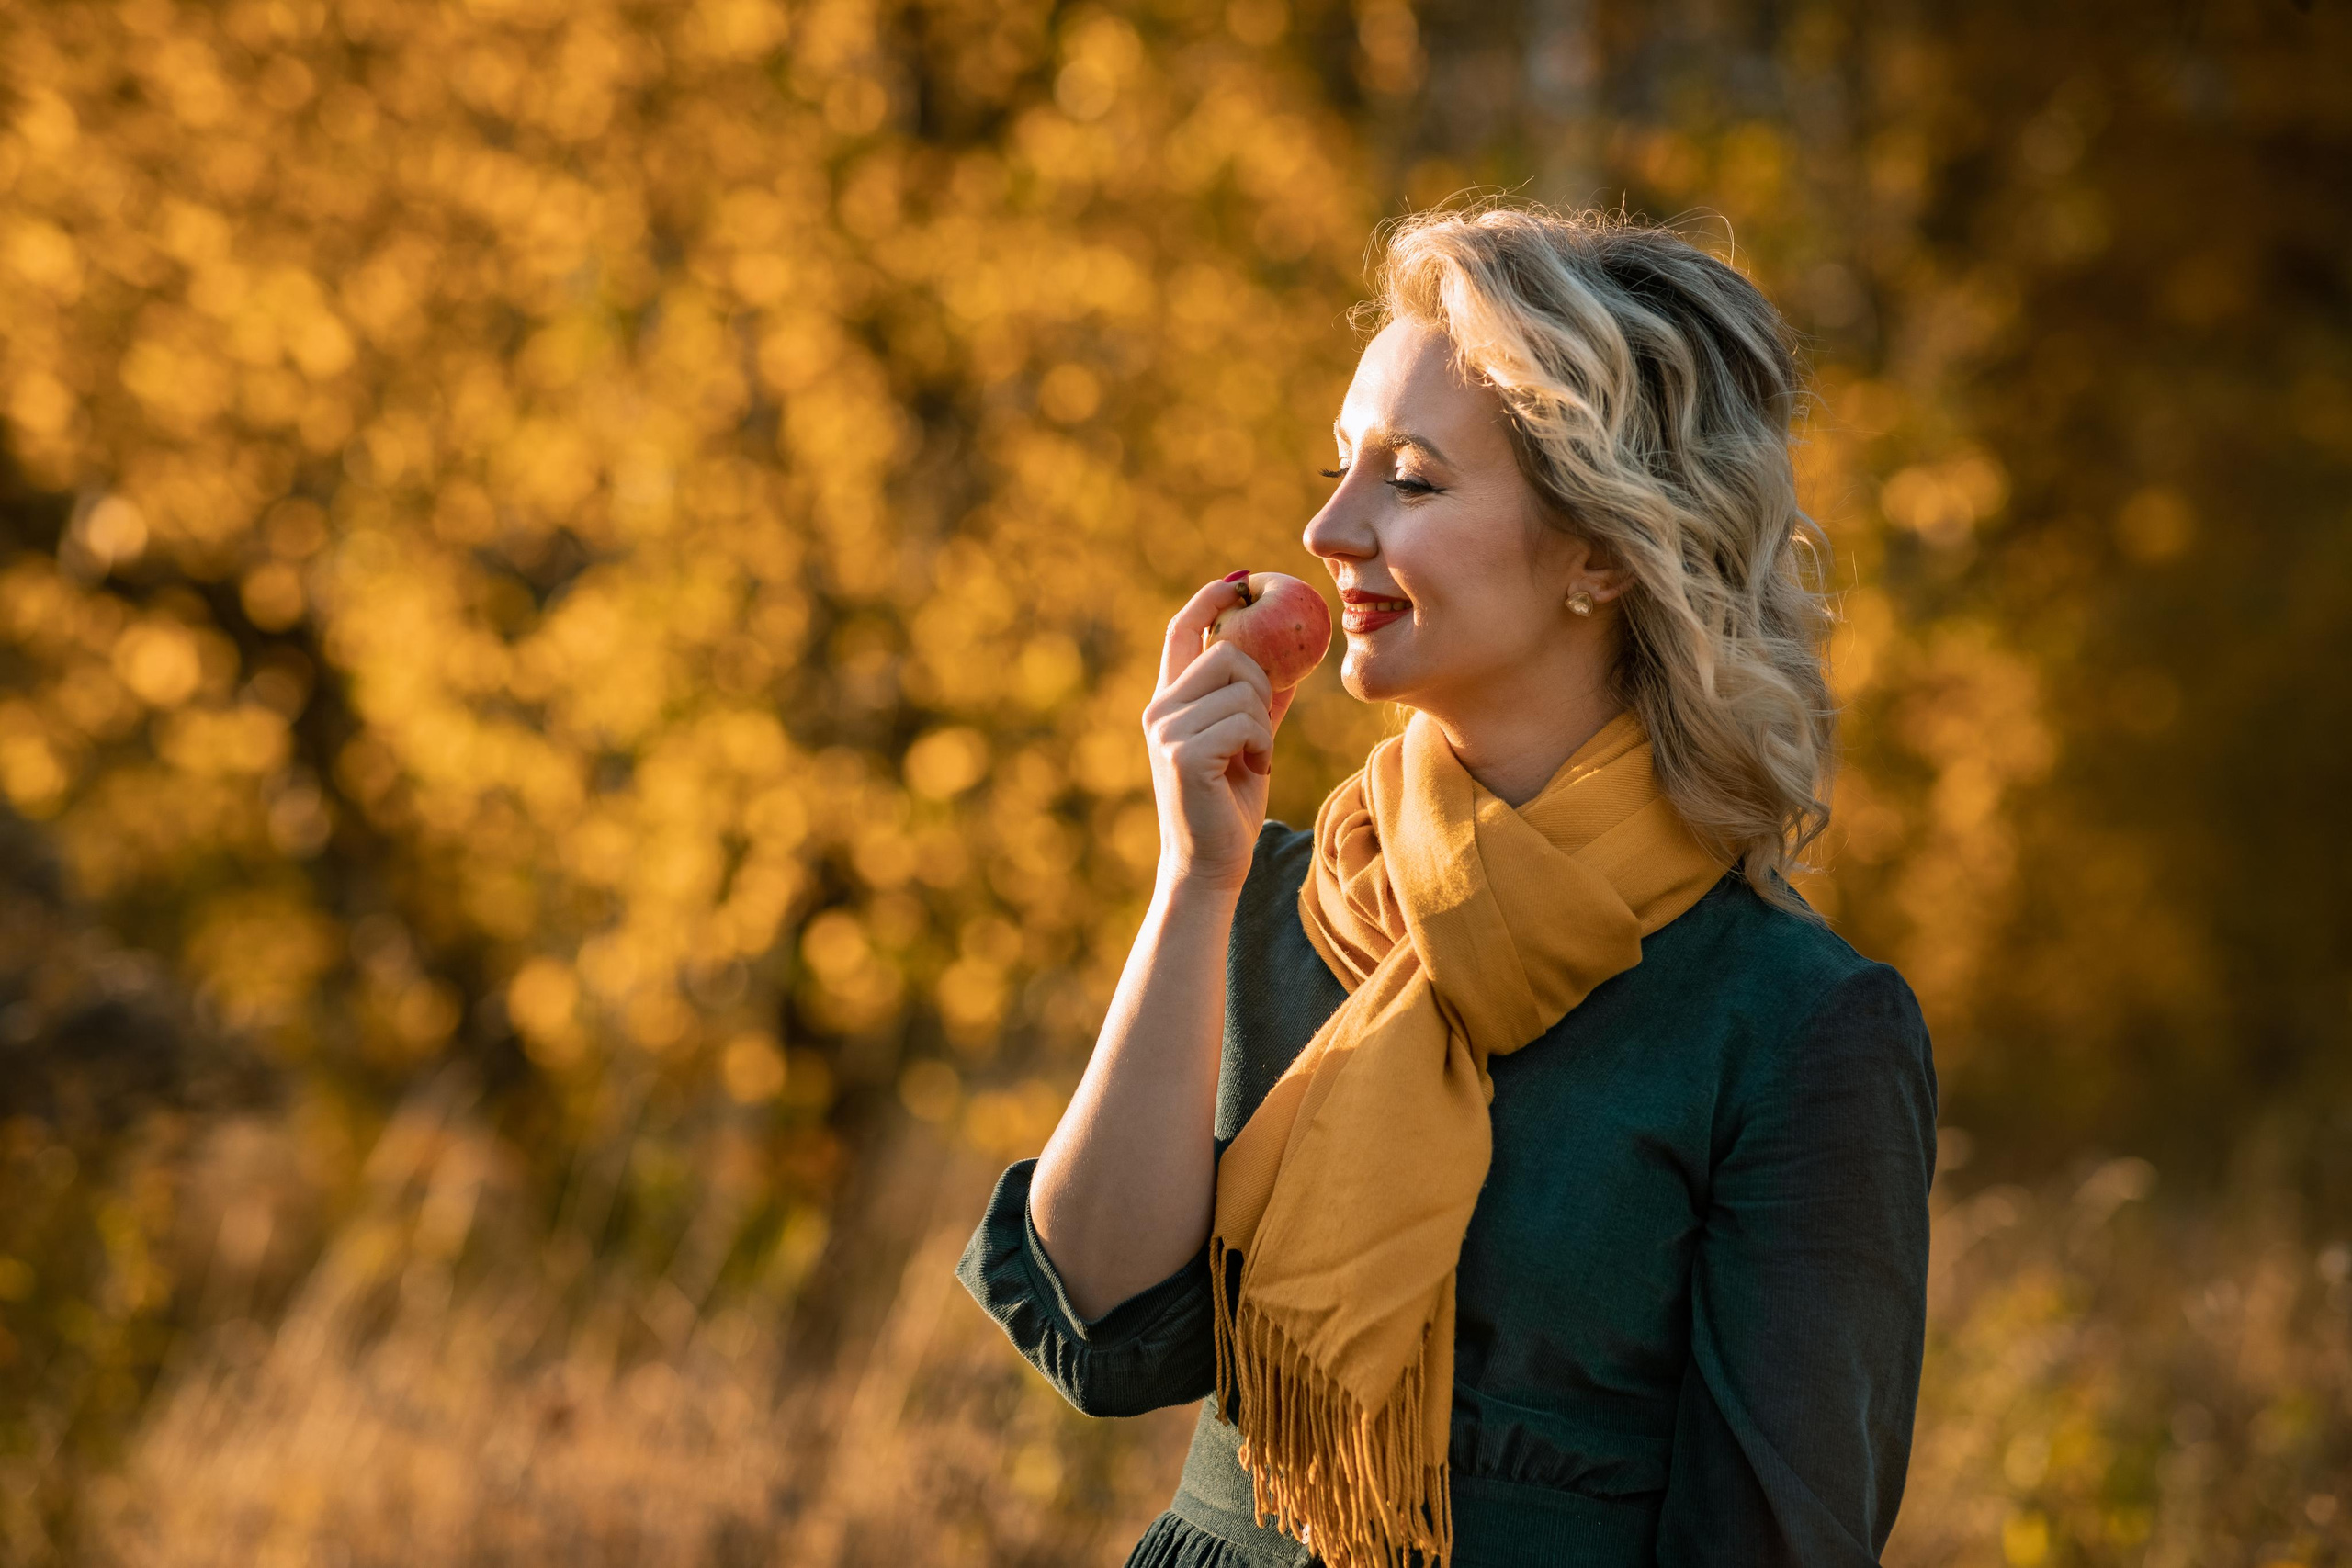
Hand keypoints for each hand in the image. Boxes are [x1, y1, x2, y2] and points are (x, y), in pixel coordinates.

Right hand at [1143, 575, 1299, 893]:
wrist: (1210, 863)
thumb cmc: (1228, 805)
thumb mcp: (1246, 743)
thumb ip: (1258, 703)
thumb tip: (1290, 666)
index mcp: (1169, 702)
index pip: (1181, 632)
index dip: (1209, 600)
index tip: (1240, 583)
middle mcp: (1159, 709)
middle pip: (1227, 653)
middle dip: (1261, 683)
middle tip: (1260, 728)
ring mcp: (1167, 729)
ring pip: (1241, 687)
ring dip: (1264, 723)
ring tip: (1254, 758)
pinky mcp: (1184, 752)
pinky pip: (1245, 721)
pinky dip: (1263, 745)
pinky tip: (1253, 770)